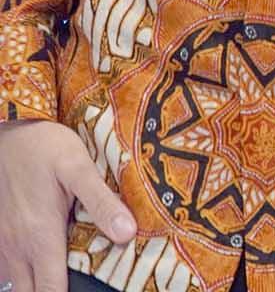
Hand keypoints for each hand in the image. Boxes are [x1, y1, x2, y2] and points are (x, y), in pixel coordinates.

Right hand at [0, 119, 136, 291]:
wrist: (8, 133)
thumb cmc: (45, 148)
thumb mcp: (79, 168)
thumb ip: (102, 203)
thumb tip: (128, 234)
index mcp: (40, 237)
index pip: (51, 290)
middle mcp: (16, 248)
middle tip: (75, 285)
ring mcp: (1, 245)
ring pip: (13, 285)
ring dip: (33, 286)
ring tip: (58, 279)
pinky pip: (3, 271)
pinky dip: (18, 277)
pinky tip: (36, 268)